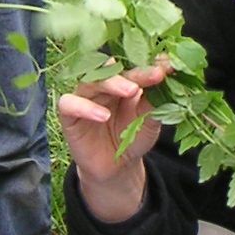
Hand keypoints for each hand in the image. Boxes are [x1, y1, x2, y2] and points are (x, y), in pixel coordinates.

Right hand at [57, 61, 167, 222]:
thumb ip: (155, 100)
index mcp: (122, 82)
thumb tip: (166, 73)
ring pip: (89, 81)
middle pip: (110, 70)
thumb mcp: (149, 122)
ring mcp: (83, 98)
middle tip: (151, 77)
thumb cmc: (132, 139)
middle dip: (131, 73)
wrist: (116, 167)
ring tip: (130, 91)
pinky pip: (68, 104)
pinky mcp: (68, 115)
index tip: (167, 68)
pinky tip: (103, 115)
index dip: (149, 67)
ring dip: (110, 83)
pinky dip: (85, 107)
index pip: (133, 69)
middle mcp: (101, 86)